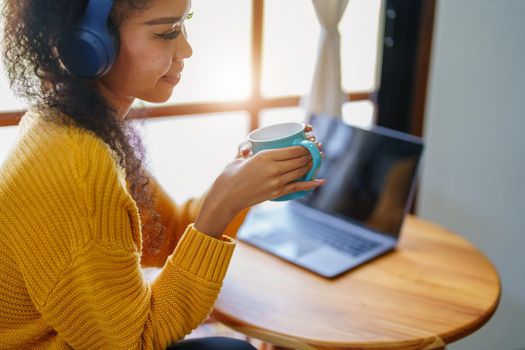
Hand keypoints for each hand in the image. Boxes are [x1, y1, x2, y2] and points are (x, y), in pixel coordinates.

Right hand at [196, 123, 325, 237]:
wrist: (226, 197)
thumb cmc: (229, 176)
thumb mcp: (238, 159)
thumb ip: (245, 151)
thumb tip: (246, 148)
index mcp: (265, 156)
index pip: (293, 150)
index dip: (305, 145)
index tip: (310, 142)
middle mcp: (274, 168)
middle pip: (300, 160)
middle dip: (312, 153)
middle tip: (318, 149)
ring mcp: (277, 182)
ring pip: (301, 171)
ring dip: (312, 165)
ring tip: (318, 159)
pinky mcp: (277, 193)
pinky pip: (298, 187)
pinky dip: (310, 184)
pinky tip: (320, 180)